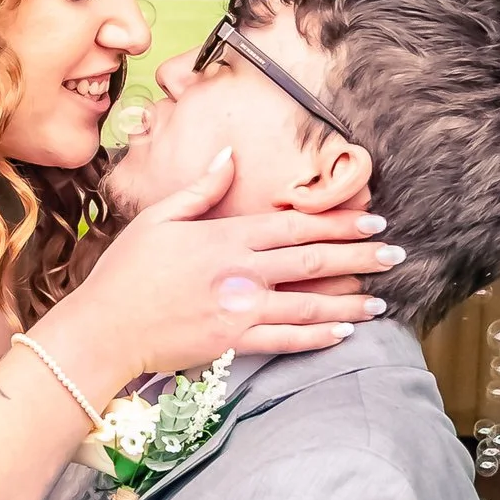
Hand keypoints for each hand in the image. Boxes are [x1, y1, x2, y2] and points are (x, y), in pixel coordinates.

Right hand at [63, 149, 394, 386]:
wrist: (104, 328)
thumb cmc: (126, 271)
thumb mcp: (159, 217)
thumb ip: (201, 188)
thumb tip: (229, 156)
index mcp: (225, 237)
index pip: (295, 226)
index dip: (338, 223)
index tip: (372, 219)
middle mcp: (239, 272)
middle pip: (312, 262)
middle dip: (359, 257)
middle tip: (395, 255)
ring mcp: (238, 310)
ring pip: (307, 304)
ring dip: (349, 301)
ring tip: (381, 300)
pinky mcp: (232, 343)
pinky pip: (285, 340)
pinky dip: (318, 337)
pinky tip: (344, 333)